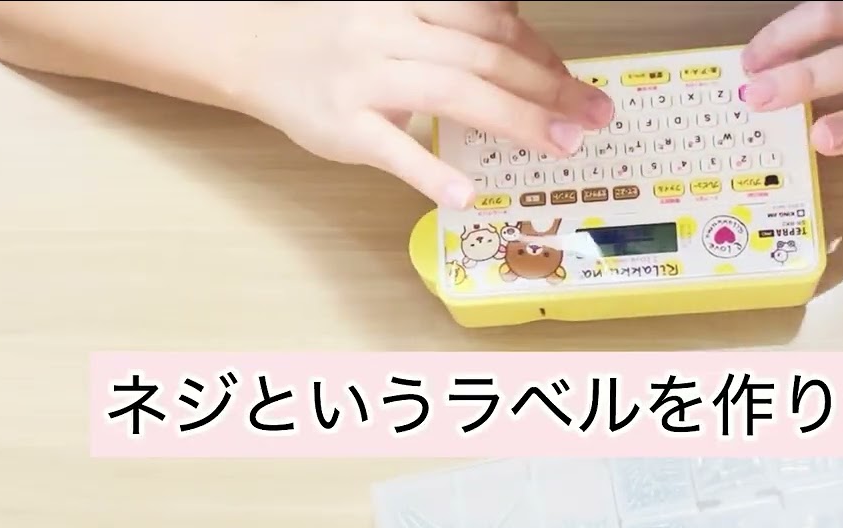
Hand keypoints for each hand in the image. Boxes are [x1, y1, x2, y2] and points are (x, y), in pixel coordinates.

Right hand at [235, 1, 613, 207]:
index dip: (542, 54)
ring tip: (559, 146)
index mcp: (410, 4)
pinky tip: (466, 193)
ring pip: (452, 91)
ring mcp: (365, 78)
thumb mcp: (394, 14)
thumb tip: (520, 37)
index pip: (492, 22)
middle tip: (592, 117)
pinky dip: (430, 171)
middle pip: (486, 56)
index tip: (576, 84)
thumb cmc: (332, 37)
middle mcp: (391, 32)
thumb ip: (451, 25)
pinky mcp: (340, 124)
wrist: (249, 46)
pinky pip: (391, 149)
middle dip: (548, 88)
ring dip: (516, 120)